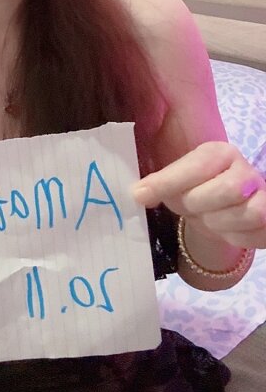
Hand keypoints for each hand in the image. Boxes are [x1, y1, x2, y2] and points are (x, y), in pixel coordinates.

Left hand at [132, 141, 265, 249]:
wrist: (222, 211)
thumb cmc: (197, 192)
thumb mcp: (177, 183)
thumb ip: (159, 184)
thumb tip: (138, 194)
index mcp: (220, 153)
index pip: (197, 165)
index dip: (168, 182)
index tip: (140, 196)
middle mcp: (245, 170)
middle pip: (227, 190)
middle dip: (199, 205)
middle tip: (189, 208)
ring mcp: (263, 194)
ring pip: (247, 214)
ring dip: (218, 224)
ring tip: (208, 219)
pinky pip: (257, 234)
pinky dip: (235, 238)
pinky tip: (225, 230)